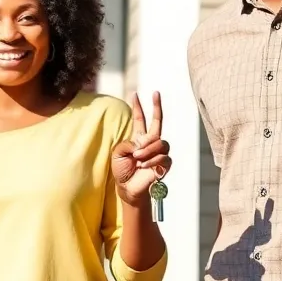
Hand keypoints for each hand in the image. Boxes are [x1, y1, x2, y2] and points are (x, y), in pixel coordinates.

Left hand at [111, 91, 171, 206]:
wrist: (127, 187)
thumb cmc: (121, 170)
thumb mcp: (117, 153)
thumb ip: (127, 143)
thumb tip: (142, 143)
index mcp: (138, 138)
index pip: (140, 119)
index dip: (138, 107)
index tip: (135, 94)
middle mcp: (150, 143)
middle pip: (158, 122)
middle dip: (157, 106)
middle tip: (155, 93)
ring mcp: (158, 153)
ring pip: (161, 142)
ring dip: (148, 149)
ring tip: (137, 157)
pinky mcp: (164, 165)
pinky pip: (163, 157)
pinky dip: (152, 161)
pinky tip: (144, 165)